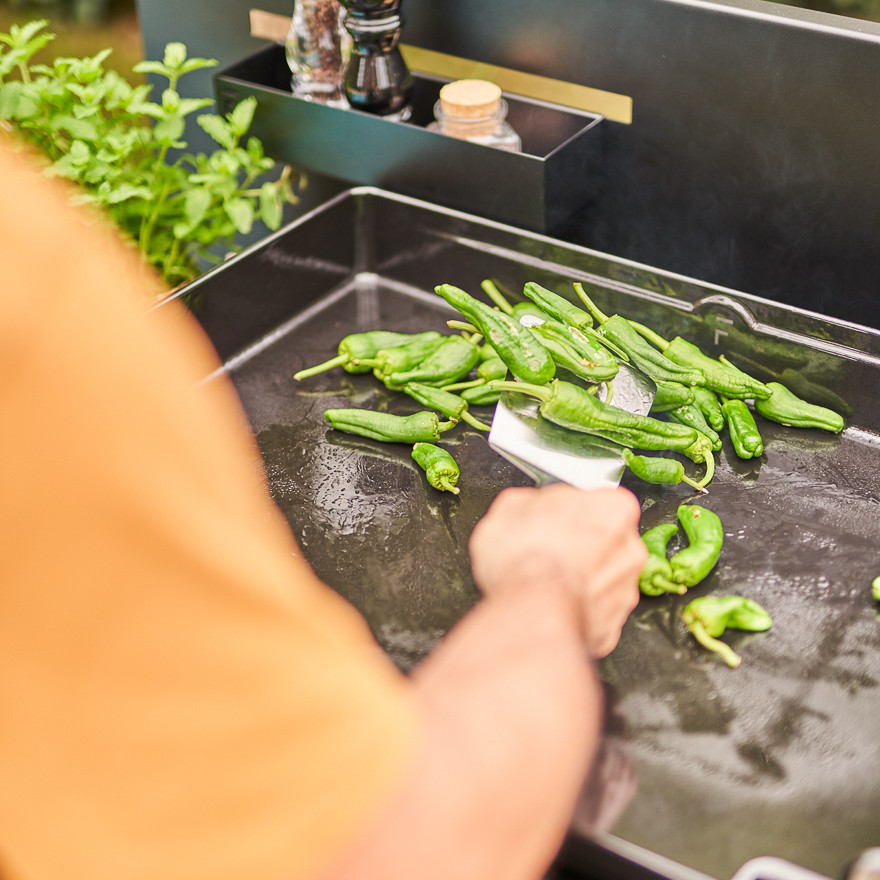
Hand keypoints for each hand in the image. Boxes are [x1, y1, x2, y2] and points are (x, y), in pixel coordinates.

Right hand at [469, 484, 644, 657]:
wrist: (531, 614)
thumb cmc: (528, 561)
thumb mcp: (510, 507)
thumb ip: (531, 502)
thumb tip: (527, 507)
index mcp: (614, 510)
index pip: (598, 502)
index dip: (568, 512)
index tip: (551, 519)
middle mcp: (629, 549)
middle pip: (604, 541)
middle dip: (578, 546)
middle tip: (545, 550)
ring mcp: (623, 590)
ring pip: (599, 579)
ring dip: (577, 579)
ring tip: (542, 581)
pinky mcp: (611, 626)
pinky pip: (591, 611)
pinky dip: (573, 608)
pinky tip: (548, 603)